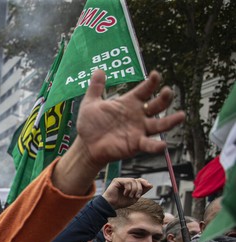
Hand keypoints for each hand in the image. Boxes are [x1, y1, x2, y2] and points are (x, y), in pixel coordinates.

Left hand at [53, 70, 184, 195]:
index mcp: (129, 103)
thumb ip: (96, 88)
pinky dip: (156, 145)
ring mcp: (139, 130)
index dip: (151, 83)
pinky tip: (163, 145)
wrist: (86, 145)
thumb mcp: (91, 103)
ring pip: (160, 125)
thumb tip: (99, 70)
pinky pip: (149, 144)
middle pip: (157, 105)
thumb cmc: (90, 124)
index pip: (145, 90)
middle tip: (168, 91)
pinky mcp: (136, 144)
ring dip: (171, 121)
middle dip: (165, 98)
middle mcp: (138, 115)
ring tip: (181, 115)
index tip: (156, 75)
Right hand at [102, 177, 152, 208]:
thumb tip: (151, 185)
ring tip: (130, 196)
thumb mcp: (134, 198)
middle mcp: (126, 181)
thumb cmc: (121, 202)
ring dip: (134, 189)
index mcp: (130, 185)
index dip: (144, 182)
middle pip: (137, 180)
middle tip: (137, 196)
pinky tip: (125, 193)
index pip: (139, 180)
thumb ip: (142, 191)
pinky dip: (128, 189)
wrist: (112, 205)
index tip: (149, 186)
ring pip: (133, 181)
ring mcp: (121, 180)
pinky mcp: (117, 180)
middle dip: (139, 188)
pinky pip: (127, 182)